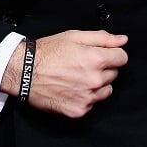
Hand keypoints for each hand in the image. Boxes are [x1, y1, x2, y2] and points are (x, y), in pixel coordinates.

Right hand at [5, 30, 128, 117]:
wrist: (24, 72)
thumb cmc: (47, 53)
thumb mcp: (74, 36)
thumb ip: (102, 38)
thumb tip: (122, 40)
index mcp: (95, 59)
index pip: (122, 58)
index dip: (112, 54)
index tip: (103, 54)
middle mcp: (94, 80)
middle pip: (114, 74)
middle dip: (103, 68)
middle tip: (83, 64)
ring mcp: (87, 97)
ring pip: (106, 90)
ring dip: (97, 84)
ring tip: (77, 77)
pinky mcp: (79, 110)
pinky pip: (92, 103)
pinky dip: (85, 97)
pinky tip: (72, 88)